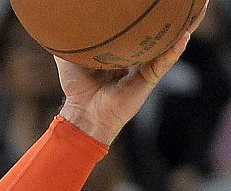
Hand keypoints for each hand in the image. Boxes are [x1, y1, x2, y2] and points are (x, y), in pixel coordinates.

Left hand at [56, 15, 200, 145]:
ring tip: (197, 10)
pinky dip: (174, 50)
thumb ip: (68, 43)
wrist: (84, 113)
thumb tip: (59, 24)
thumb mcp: (69, 59)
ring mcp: (145, 67)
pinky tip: (184, 36)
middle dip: (168, 19)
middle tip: (176, 3)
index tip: (150, 2)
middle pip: (156, 33)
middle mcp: (136, 56)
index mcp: (120, 50)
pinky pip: (165, 62)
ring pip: (167, 44)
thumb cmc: (77, 88)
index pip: (136, 29)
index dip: (144, 17)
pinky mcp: (149, 79)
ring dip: (181, 29)